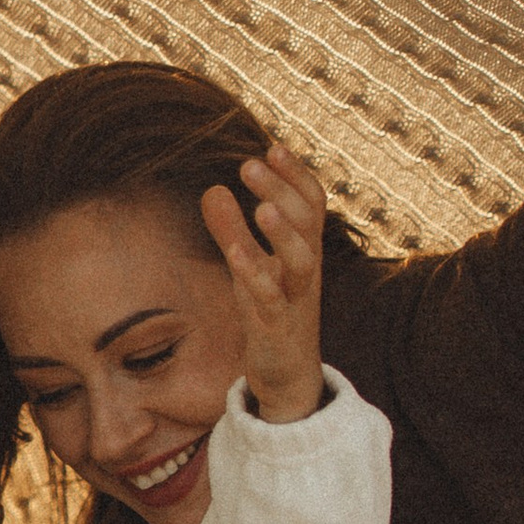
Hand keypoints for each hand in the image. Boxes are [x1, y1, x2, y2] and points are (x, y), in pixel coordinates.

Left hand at [197, 135, 325, 424]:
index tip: (273, 146)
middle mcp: (306, 271)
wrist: (288, 376)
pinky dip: (256, 276)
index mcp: (304, 251)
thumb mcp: (249, 268)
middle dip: (282, 191)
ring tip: (260, 207)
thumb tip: (212, 189)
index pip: (311, 205)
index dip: (295, 176)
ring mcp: (296, 300)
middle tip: (250, 162)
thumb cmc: (271, 314)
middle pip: (306, 224)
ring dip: (282, 233)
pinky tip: (236, 255)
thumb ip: (232, 230)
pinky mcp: (278, 329)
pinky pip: (272, 301)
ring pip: (302, 262)